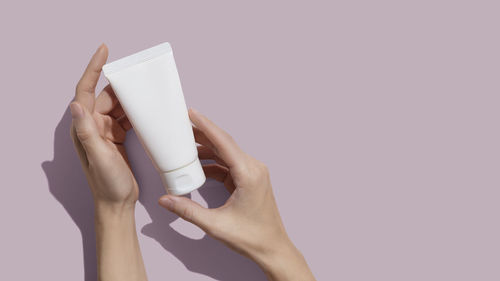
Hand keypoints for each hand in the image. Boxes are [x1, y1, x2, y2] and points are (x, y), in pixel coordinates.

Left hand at [70, 44, 137, 208]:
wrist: (118, 203)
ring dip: (129, 99)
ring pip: (116, 106)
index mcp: (84, 128)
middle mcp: (92, 126)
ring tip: (145, 92)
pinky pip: (125, 118)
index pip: (85, 91)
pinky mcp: (116, 138)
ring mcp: (104, 132)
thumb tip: (76, 104)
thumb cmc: (108, 184)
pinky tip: (145, 110)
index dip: (93, 69)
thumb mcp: (99, 158)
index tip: (104, 50)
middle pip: (105, 96)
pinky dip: (134, 112)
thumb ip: (88, 132)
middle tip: (139, 77)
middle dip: (121, 85)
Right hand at [158, 108, 314, 280]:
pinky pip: (228, 165)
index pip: (224, 142)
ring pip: (226, 154)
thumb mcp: (215, 225)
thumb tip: (166, 199)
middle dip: (202, 134)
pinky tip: (197, 165)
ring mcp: (253, 173)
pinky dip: (212, 164)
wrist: (272, 248)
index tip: (191, 113)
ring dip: (206, 149)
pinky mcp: (249, 180)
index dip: (206, 126)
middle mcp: (253, 169)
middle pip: (224, 144)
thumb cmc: (251, 237)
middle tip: (182, 126)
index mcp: (249, 174)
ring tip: (185, 145)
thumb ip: (188, 211)